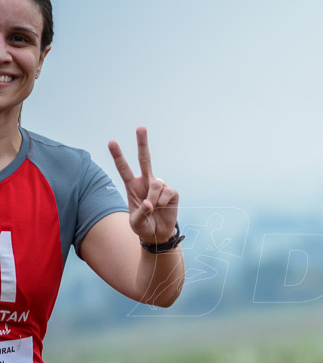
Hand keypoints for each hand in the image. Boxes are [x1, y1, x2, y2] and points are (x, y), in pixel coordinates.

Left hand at [108, 126, 178, 243]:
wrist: (158, 235)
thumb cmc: (143, 227)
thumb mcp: (135, 223)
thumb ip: (140, 213)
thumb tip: (151, 202)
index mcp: (132, 187)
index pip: (124, 169)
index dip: (118, 156)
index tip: (111, 142)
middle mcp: (145, 182)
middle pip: (144, 159)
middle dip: (143, 143)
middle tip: (141, 127)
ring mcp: (160, 186)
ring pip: (156, 183)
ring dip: (154, 198)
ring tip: (154, 209)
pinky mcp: (172, 192)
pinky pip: (167, 192)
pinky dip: (163, 202)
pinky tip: (163, 208)